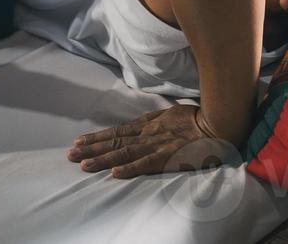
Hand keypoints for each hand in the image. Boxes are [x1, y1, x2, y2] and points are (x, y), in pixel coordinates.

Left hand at [67, 105, 237, 178]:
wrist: (218, 123)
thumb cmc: (198, 118)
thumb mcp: (171, 114)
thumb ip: (156, 120)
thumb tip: (144, 123)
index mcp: (149, 124)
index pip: (117, 131)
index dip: (97, 136)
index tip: (79, 140)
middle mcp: (148, 134)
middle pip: (114, 141)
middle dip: (91, 148)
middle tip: (69, 154)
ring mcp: (156, 145)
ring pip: (123, 152)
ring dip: (101, 158)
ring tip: (82, 164)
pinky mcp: (167, 157)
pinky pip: (144, 164)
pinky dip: (128, 168)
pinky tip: (113, 173)